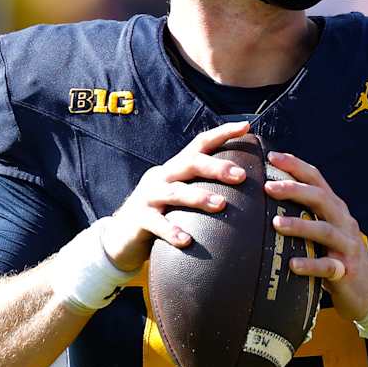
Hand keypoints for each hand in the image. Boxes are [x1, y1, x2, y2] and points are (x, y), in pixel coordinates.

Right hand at [102, 121, 252, 271]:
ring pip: (175, 192)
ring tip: (222, 205)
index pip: (200, 144)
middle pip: (190, 164)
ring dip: (199, 198)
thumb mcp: (181, 197)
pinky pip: (157, 225)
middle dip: (216, 167)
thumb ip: (204, 189)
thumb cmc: (162, 214)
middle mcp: (163, 177)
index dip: (222, 133)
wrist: (120, 237)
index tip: (246, 127)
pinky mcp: (139, 219)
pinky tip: (187, 240)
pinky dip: (172, 231)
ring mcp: (149, 197)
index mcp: (176, 169)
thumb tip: (247, 189)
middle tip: (241, 175)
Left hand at [264, 150, 367, 320]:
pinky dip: (310, 264)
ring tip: (276, 223)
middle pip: (321, 199)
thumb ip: (305, 215)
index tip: (272, 156)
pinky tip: (293, 265)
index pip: (316, 180)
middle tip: (269, 187)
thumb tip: (266, 198)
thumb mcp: (324, 231)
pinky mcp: (346, 270)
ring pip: (325, 230)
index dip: (296, 166)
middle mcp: (343, 222)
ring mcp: (347, 246)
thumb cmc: (336, 256)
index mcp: (335, 209)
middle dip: (295, 190)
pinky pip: (328, 266)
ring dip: (300, 225)